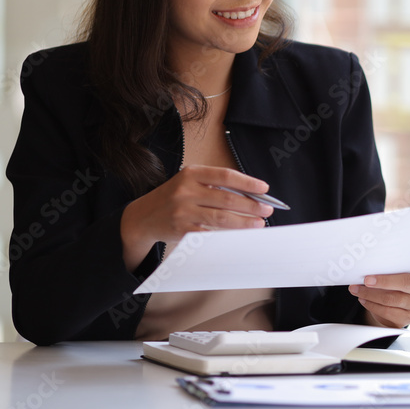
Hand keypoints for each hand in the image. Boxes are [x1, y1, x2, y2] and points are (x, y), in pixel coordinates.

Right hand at [120, 165, 273, 270]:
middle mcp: (186, 191)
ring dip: (244, 222)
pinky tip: (239, 234)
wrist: (143, 217)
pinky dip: (227, 234)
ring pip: (221, 218)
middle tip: (267, 209)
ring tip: (259, 223)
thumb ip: (214, 185)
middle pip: (226, 198)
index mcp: (191, 173)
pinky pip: (210, 233)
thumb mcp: (189, 182)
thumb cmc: (173, 197)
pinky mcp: (182, 230)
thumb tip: (249, 194)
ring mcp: (183, 211)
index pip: (225, 175)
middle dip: (251, 205)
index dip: (247, 182)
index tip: (264, 188)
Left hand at [350, 248, 409, 328]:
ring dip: (370, 294)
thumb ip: (394, 266)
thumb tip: (369, 264)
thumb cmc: (398, 283)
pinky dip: (372, 305)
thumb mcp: (400, 272)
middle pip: (405, 283)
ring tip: (356, 289)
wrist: (400, 308)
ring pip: (392, 299)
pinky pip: (388, 312)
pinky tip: (363, 299)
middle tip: (366, 279)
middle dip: (383, 281)